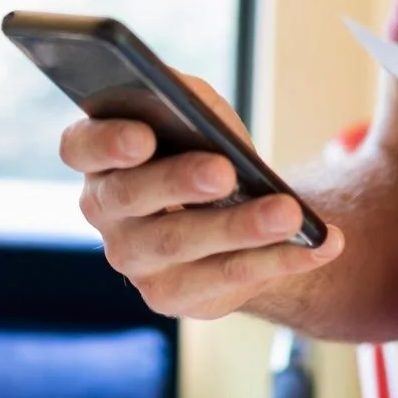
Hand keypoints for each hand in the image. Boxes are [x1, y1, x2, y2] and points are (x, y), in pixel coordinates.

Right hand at [60, 73, 343, 319]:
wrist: (230, 211)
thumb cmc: (202, 146)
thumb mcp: (197, 113)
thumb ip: (190, 102)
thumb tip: (198, 113)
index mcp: (99, 156)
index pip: (79, 146)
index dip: (106, 143)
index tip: (144, 136)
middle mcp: (104, 209)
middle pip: (131, 197)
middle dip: (179, 182)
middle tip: (225, 171)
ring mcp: (132, 258)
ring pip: (180, 243)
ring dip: (240, 228)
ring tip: (289, 213)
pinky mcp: (169, 295)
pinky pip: (224, 278)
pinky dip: (277, 260)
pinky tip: (318, 245)